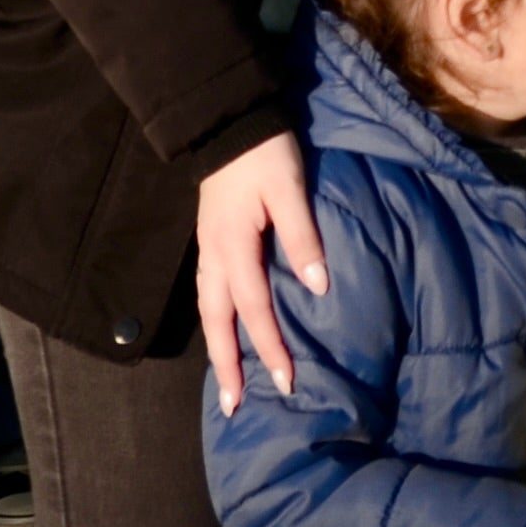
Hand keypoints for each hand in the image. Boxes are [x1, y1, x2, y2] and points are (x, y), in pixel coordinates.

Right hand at [194, 127, 325, 413]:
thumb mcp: (289, 189)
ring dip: (217, 349)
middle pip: (217, 321)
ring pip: (208, 310)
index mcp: (233, 247)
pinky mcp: (210, 240)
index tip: (287, 383)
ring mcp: (207, 249)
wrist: (228, 120)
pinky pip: (209, 293)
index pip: (254, 309)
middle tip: (234, 406)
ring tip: (227, 383)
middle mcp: (214, 255)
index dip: (270, 348)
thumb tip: (318, 287)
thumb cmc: (265, 154)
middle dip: (227, 365)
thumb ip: (302, 238)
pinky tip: (224, 331)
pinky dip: (216, 321)